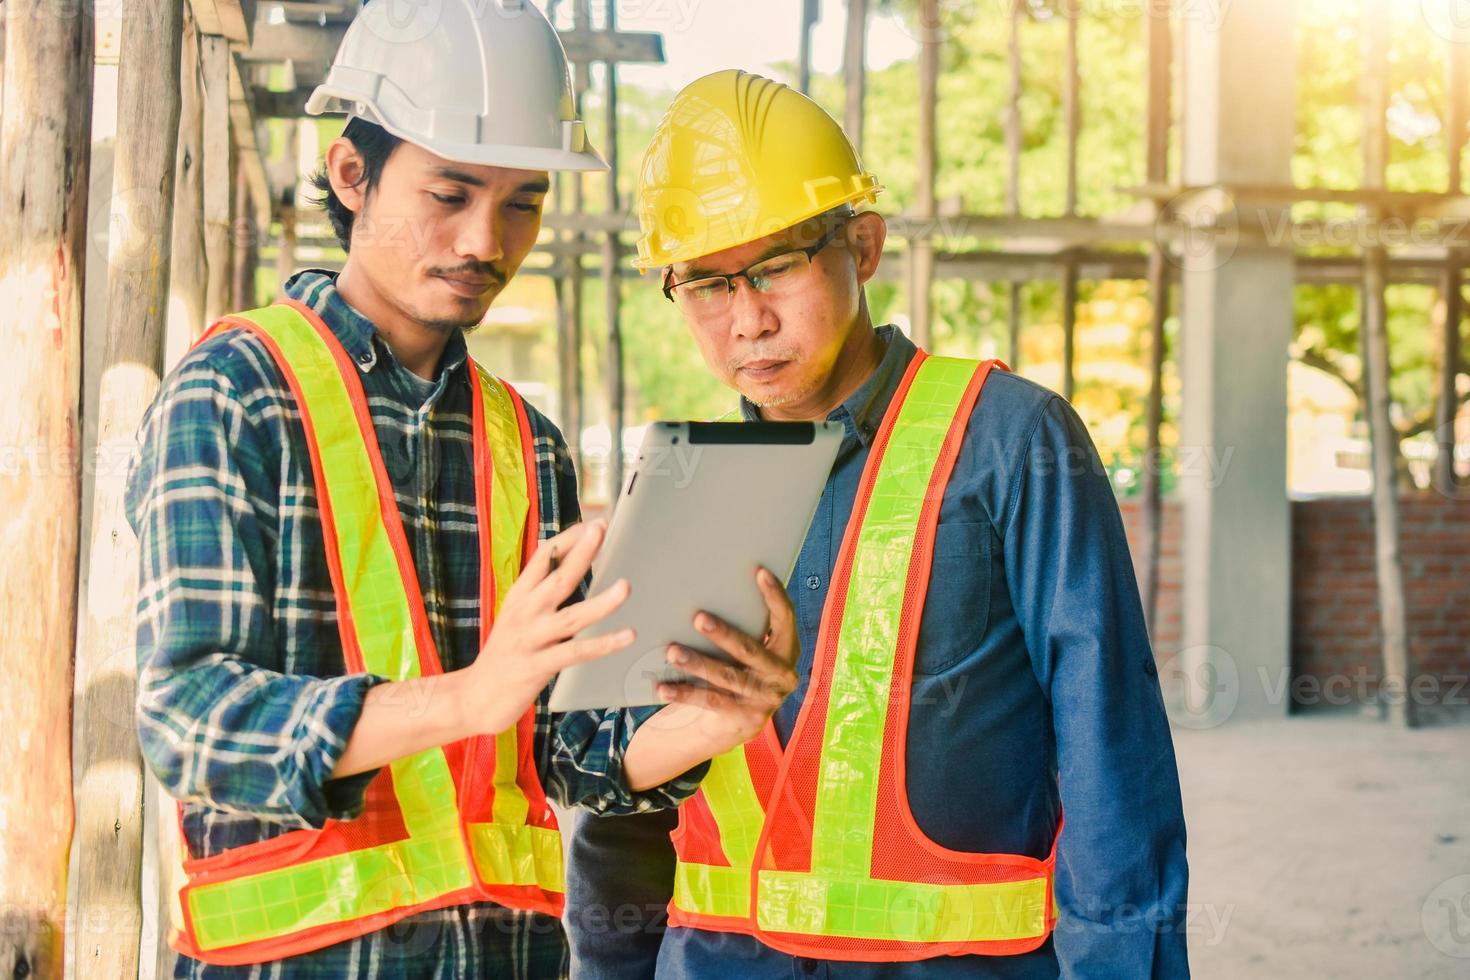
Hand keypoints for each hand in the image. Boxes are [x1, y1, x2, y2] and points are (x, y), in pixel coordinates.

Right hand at [457, 520, 634, 734]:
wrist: (474, 696)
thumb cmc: (503, 654)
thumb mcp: (515, 615)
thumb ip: (537, 590)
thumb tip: (558, 557)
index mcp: (518, 597)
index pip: (543, 558)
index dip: (568, 539)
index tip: (591, 524)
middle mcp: (524, 613)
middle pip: (558, 578)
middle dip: (581, 552)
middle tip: (602, 529)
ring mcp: (531, 639)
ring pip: (571, 616)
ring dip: (601, 602)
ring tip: (626, 587)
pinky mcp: (538, 666)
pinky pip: (576, 652)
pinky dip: (603, 644)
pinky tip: (626, 636)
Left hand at [656, 567, 797, 748]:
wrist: (743, 720)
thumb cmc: (741, 667)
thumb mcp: (752, 648)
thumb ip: (746, 625)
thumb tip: (710, 587)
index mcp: (788, 649)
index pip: (785, 618)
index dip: (775, 595)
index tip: (759, 572)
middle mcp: (782, 675)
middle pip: (750, 651)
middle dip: (724, 634)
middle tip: (698, 618)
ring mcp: (764, 699)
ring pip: (727, 678)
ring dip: (698, 664)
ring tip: (672, 652)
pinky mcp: (744, 718)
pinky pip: (710, 702)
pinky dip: (685, 693)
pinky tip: (663, 687)